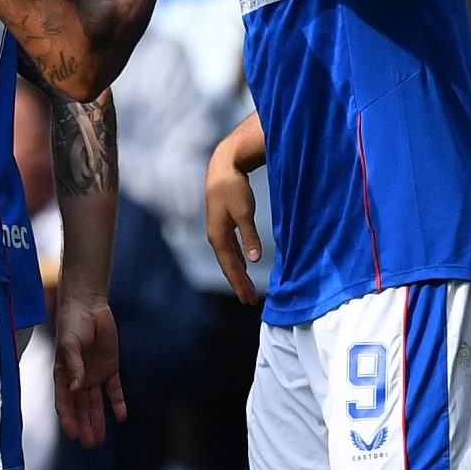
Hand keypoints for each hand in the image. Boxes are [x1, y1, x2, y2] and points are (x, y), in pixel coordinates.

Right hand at [53, 291, 125, 446]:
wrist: (89, 306)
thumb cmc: (72, 323)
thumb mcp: (70, 344)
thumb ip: (74, 366)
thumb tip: (75, 388)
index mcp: (63, 375)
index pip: (65, 402)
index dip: (68, 419)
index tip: (72, 436)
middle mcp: (78, 379)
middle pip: (81, 408)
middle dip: (84, 426)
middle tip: (89, 445)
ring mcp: (94, 375)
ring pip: (96, 404)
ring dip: (98, 421)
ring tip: (100, 440)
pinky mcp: (110, 368)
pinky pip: (114, 390)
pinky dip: (118, 403)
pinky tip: (122, 417)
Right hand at [205, 139, 263, 305]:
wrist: (222, 168)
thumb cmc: (233, 188)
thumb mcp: (244, 212)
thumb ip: (249, 236)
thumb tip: (255, 260)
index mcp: (218, 237)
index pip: (230, 267)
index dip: (240, 284)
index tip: (248, 300)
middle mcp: (215, 238)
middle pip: (228, 267)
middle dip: (239, 284)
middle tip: (250, 301)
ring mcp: (217, 232)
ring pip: (228, 259)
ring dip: (238, 275)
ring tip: (247, 289)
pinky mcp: (222, 225)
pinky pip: (230, 250)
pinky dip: (237, 262)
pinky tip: (244, 267)